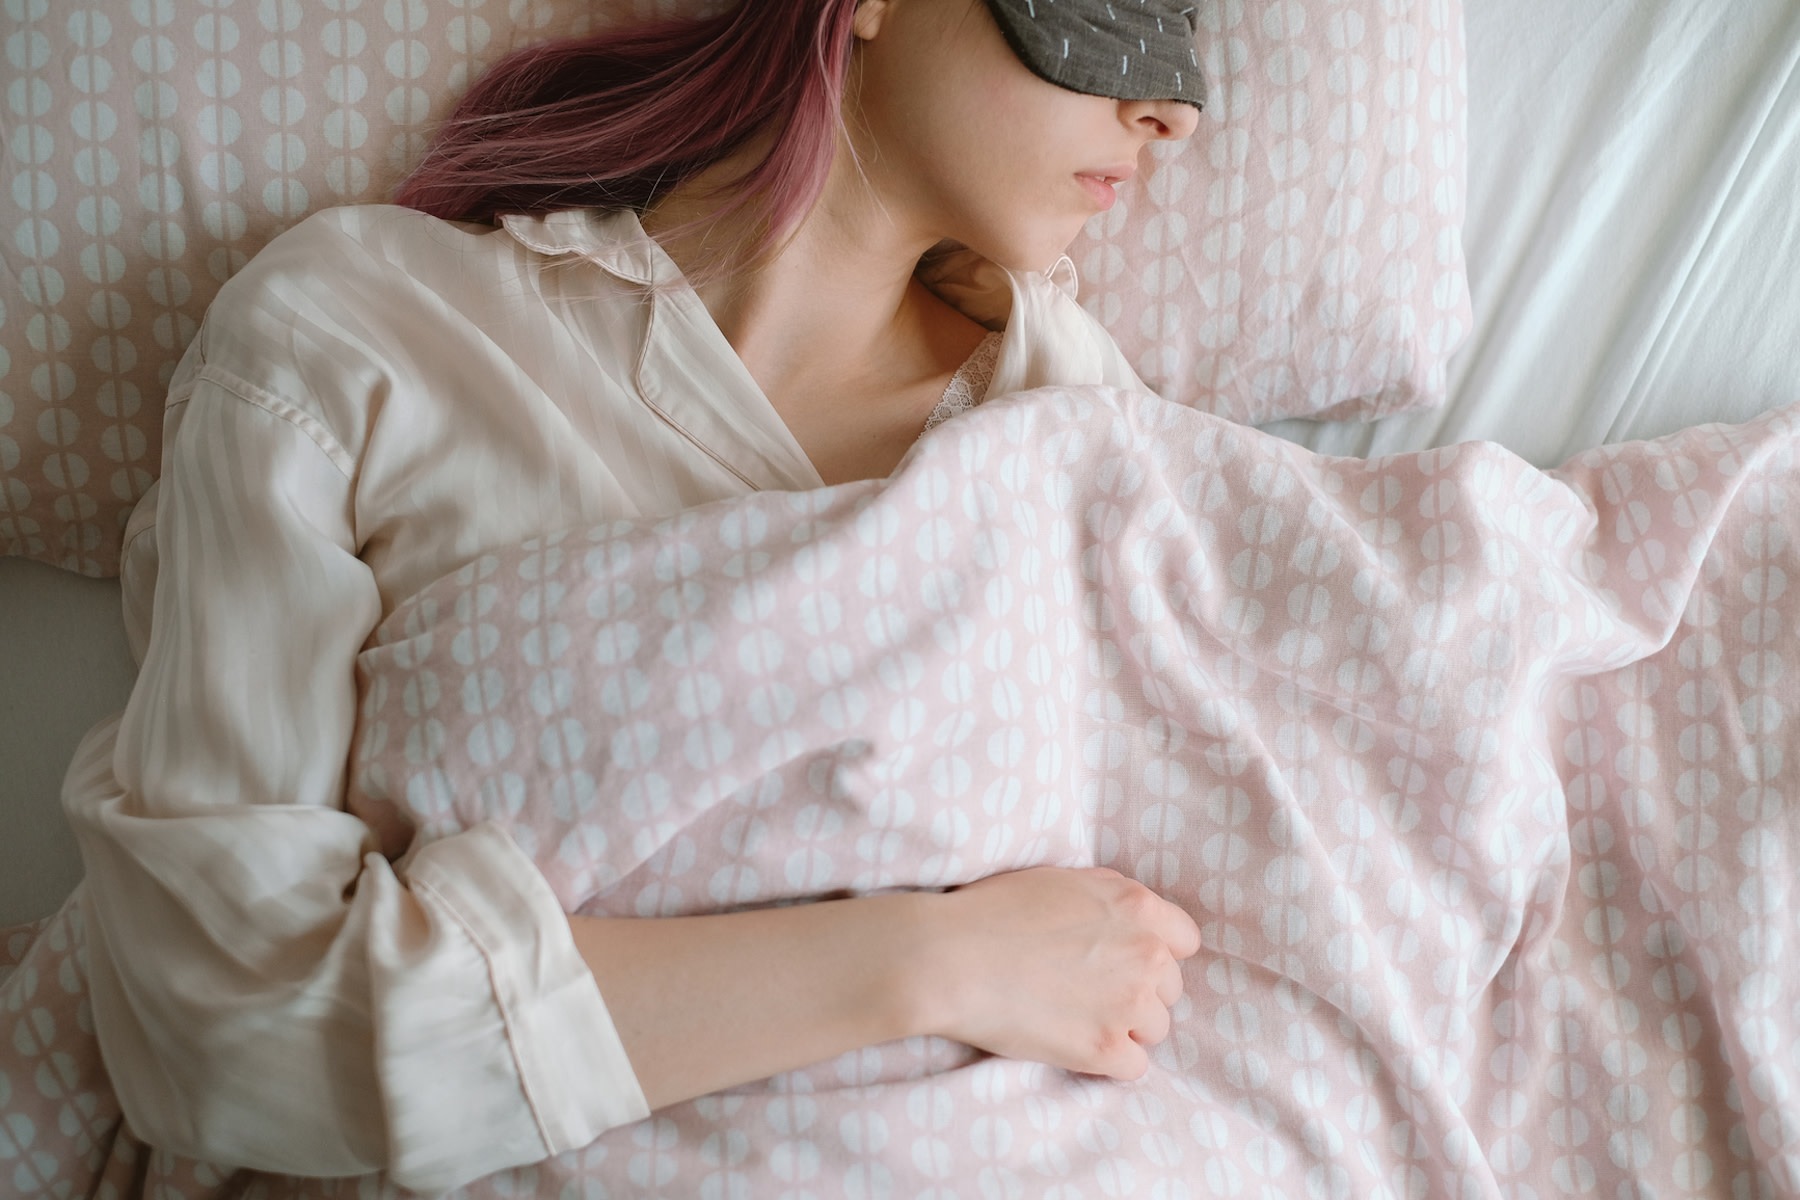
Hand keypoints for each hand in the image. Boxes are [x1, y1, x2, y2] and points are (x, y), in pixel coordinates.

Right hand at [918, 867, 1200, 1079]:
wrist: (952, 957)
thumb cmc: (993, 911)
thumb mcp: (1062, 880)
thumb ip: (1110, 897)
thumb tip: (1130, 918)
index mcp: (1137, 907)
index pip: (1184, 940)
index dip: (1154, 951)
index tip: (1123, 960)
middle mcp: (1145, 955)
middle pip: (1169, 989)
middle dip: (1136, 991)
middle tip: (1087, 991)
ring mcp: (1128, 1005)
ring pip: (1154, 1029)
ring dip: (1124, 1028)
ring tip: (1075, 1018)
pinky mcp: (1105, 1049)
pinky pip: (1134, 1066)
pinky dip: (1108, 1061)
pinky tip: (1074, 1043)